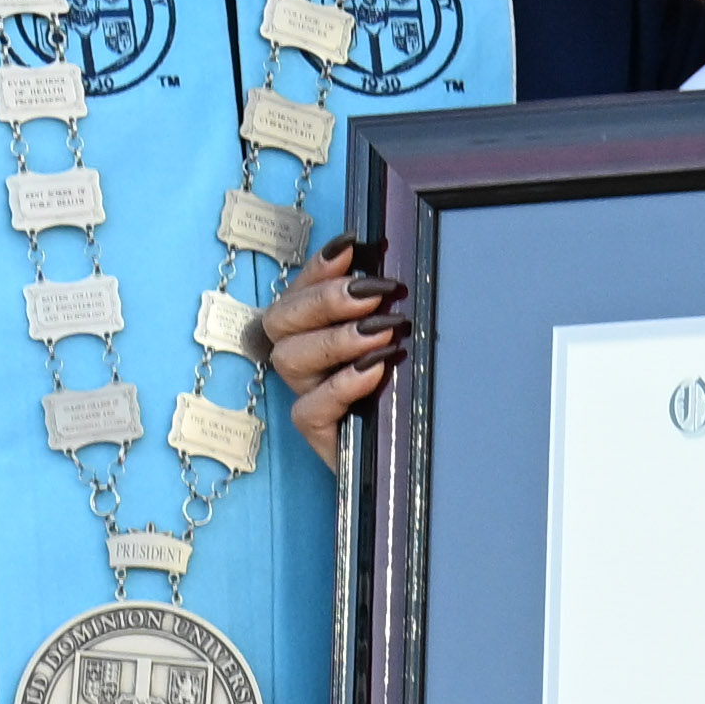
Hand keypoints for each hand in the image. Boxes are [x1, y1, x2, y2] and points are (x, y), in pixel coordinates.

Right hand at [266, 238, 405, 468]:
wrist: (424, 456)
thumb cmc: (413, 391)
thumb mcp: (401, 339)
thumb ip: (384, 307)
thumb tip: (385, 270)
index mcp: (316, 331)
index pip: (298, 291)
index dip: (317, 268)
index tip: (350, 247)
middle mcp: (306, 362)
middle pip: (280, 321)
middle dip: (324, 300)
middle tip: (371, 293)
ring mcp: (310, 397)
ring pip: (289, 359)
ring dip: (335, 339)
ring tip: (381, 332)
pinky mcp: (320, 435)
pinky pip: (309, 409)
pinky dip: (340, 385)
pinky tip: (373, 371)